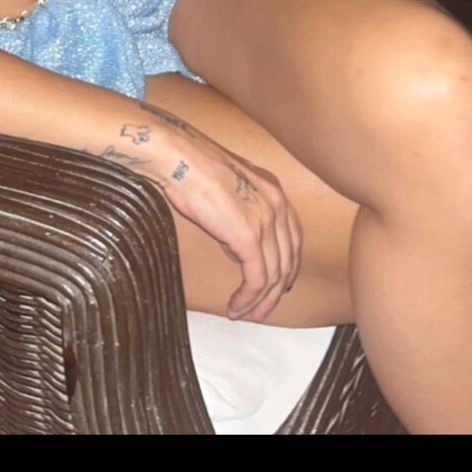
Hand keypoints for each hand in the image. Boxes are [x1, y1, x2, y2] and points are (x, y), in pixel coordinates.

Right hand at [125, 105, 302, 321]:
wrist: (178, 156)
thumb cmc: (191, 166)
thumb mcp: (228, 186)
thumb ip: (241, 212)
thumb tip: (237, 243)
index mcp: (274, 190)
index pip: (293, 238)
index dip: (287, 266)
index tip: (277, 285)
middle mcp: (277, 204)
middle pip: (288, 260)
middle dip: (276, 291)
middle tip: (261, 310)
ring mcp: (266, 220)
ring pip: (275, 275)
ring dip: (261, 301)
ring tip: (246, 314)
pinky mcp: (249, 236)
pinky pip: (257, 279)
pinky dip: (249, 299)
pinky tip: (236, 307)